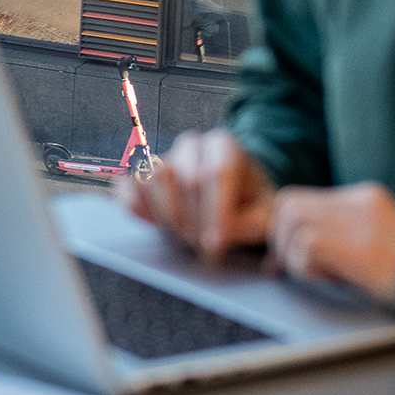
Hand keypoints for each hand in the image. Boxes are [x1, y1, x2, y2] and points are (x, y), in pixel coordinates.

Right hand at [114, 129, 273, 261]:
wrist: (229, 194)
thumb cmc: (250, 204)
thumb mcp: (265, 214)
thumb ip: (249, 223)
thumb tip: (218, 236)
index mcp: (224, 146)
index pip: (216, 171)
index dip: (215, 210)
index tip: (216, 243)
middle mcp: (192, 144)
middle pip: (185, 178)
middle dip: (193, 220)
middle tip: (204, 249)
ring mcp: (164, 156)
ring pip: (154, 179)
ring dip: (168, 216)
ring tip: (186, 239)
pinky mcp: (141, 173)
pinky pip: (129, 186)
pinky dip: (138, 209)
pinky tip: (156, 226)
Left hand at [269, 182, 394, 306]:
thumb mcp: (372, 247)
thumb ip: (335, 241)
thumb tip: (283, 260)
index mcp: (364, 199)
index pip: (304, 198)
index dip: (286, 228)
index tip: (288, 257)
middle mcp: (359, 201)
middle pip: (288, 203)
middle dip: (281, 238)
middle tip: (293, 267)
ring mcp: (359, 220)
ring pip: (292, 220)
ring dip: (294, 254)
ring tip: (320, 275)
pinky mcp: (359, 243)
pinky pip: (306, 246)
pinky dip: (307, 268)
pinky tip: (333, 280)